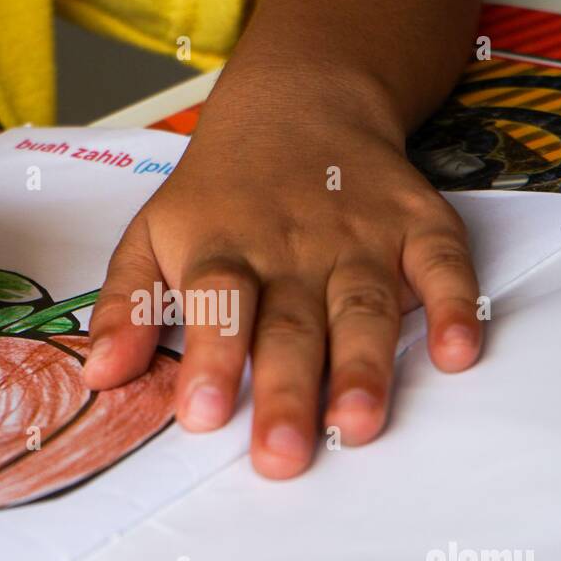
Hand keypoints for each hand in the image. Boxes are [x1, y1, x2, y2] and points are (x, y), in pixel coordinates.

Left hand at [83, 75, 481, 478]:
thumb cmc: (220, 191)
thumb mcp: (153, 233)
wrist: (299, 104)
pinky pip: (442, 263)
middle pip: (290, 322)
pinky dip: (456, 304)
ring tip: (359, 424)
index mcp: (223, 249)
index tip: (205, 415)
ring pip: (363, 305)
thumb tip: (100, 375)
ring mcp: (360, 236)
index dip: (212, 356)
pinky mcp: (416, 226)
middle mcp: (293, 247)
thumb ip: (128, 304)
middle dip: (289, 391)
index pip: (216, 303)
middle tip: (284, 457)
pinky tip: (460, 351)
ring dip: (365, 365)